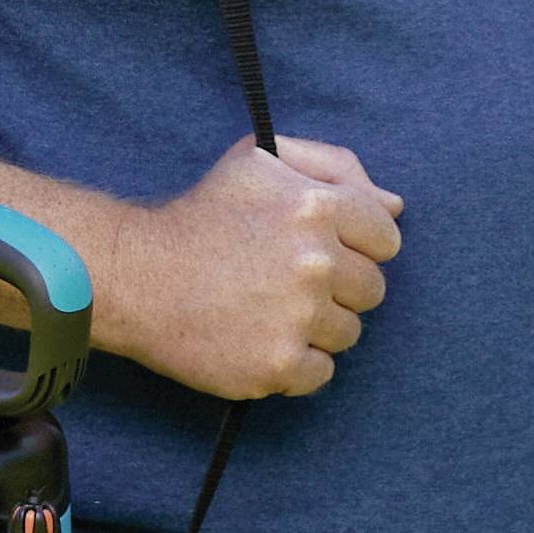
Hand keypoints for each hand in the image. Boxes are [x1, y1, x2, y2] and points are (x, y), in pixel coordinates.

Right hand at [105, 131, 401, 398]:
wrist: (138, 275)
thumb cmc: (203, 213)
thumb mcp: (262, 159)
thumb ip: (336, 167)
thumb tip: (395, 205)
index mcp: (318, 206)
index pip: (386, 239)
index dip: (357, 246)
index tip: (321, 250)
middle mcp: (316, 261)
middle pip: (372, 290)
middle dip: (338, 288)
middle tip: (288, 282)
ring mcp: (298, 316)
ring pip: (348, 333)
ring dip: (317, 326)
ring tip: (270, 310)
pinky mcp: (277, 364)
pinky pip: (321, 373)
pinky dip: (297, 364)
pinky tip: (262, 339)